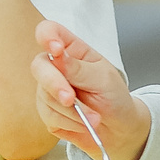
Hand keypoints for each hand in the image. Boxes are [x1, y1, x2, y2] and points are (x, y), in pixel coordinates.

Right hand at [32, 20, 148, 159]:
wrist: (119, 128)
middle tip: (71, 100)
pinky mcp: (47, 111)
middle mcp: (56, 67)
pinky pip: (48, 116)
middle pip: (39, 67)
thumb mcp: (104, 78)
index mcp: (71, 51)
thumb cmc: (114, 97)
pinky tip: (84, 124)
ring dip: (72, 112)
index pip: (49, 32)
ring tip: (94, 118)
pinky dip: (70, 123)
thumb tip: (56, 56)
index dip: (47, 36)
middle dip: (55, 85)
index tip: (55, 49)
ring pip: (45, 96)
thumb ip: (79, 68)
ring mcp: (48, 89)